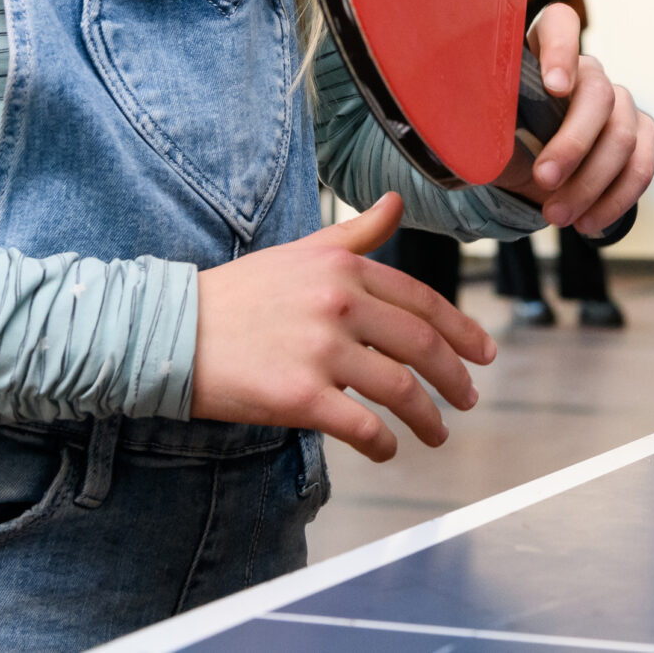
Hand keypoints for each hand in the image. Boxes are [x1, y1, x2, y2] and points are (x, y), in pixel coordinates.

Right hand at [191, 192, 494, 461]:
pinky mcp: (298, 396)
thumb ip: (355, 232)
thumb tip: (396, 203)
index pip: (421, 300)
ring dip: (428, 417)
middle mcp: (339, 303)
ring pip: (399, 389)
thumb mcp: (301, 251)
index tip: (483, 352)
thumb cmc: (238, 294)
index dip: (460, 329)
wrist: (170, 331)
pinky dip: (383, 444)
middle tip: (469, 398)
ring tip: (437, 433)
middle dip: (455, 377)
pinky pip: (361, 427)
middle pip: (421, 344)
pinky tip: (387, 450)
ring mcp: (320, 350)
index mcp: (343, 267)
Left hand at [497, 4, 653, 233]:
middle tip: (543, 180)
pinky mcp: (639, 134)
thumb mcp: (482, 134)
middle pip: (597, 93)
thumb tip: (480, 143)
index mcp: (542, 53)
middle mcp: (586, 71)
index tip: (554, 88)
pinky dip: (616, 199)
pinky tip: (588, 223)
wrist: (525, 177)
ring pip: (622, 134)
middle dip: (573, 143)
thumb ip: (485, 129)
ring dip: (590, 182)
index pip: (560, 24)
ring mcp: (618, 102)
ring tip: (555, 216)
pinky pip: (642, 164)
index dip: (562, 49)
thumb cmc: (498, 144)